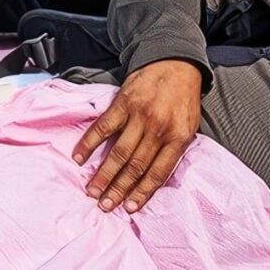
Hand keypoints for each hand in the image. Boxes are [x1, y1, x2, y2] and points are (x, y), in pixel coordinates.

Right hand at [72, 59, 202, 212]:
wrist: (175, 61)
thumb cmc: (183, 97)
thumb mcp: (190, 125)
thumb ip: (174, 149)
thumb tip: (155, 177)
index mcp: (178, 137)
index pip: (158, 172)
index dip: (142, 192)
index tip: (129, 208)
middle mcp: (158, 128)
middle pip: (135, 165)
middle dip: (119, 189)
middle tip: (105, 205)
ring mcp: (139, 115)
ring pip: (119, 151)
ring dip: (104, 173)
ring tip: (92, 191)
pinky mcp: (123, 102)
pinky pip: (103, 126)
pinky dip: (90, 143)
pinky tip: (79, 157)